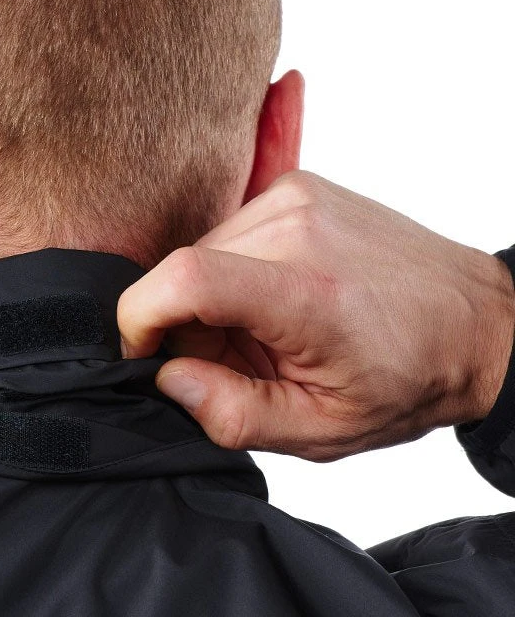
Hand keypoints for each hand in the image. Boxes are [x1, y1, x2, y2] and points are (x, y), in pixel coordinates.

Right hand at [117, 171, 514, 460]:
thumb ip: (234, 414)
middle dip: (187, 324)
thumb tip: (167, 378)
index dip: (140, 319)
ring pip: (202, 251)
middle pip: (184, 272)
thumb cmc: (409, 377)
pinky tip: (280, 298)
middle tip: (242, 360)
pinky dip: (236, 271)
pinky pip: (229, 233)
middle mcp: (299, 227)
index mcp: (307, 294)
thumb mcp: (322, 430)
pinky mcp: (296, 186)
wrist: (476, 321)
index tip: (146, 355)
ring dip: (212, 298)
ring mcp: (297, 197)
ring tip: (271, 330)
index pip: (184, 280)